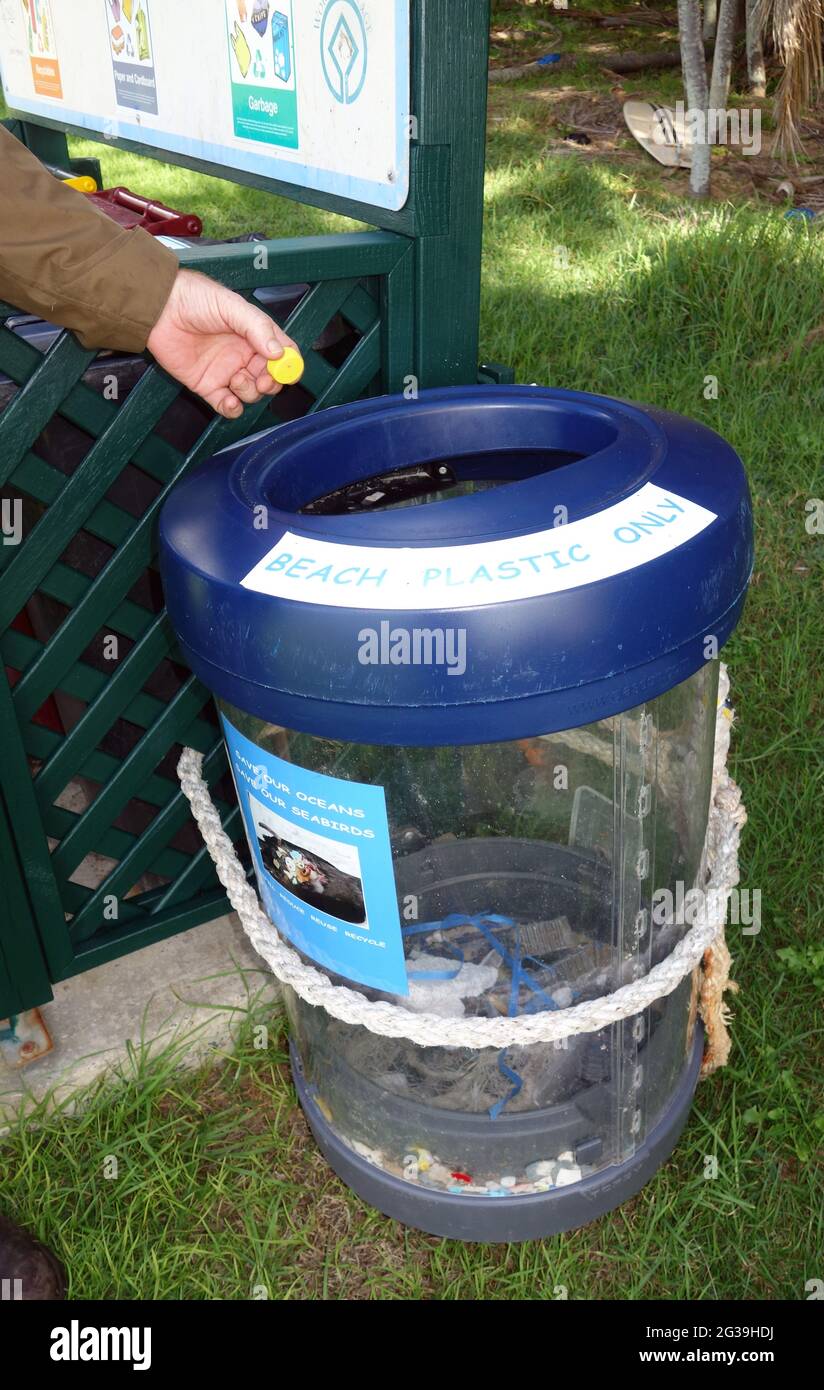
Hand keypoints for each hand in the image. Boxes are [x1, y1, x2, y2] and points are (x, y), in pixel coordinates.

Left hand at [146, 268, 297, 418]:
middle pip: (270, 378)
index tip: (287, 370)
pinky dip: (232, 409)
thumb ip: (257, 327)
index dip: (289, 365)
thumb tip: (278, 353)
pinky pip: (226, 405)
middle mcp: (243, 355)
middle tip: (263, 380)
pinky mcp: (207, 386)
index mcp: (254, 335)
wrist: (159, 308)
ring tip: (236, 379)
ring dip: (249, 392)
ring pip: (251, 394)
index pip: (283, 354)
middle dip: (271, 383)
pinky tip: (229, 400)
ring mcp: (226, 372)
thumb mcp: (231, 306)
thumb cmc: (195, 298)